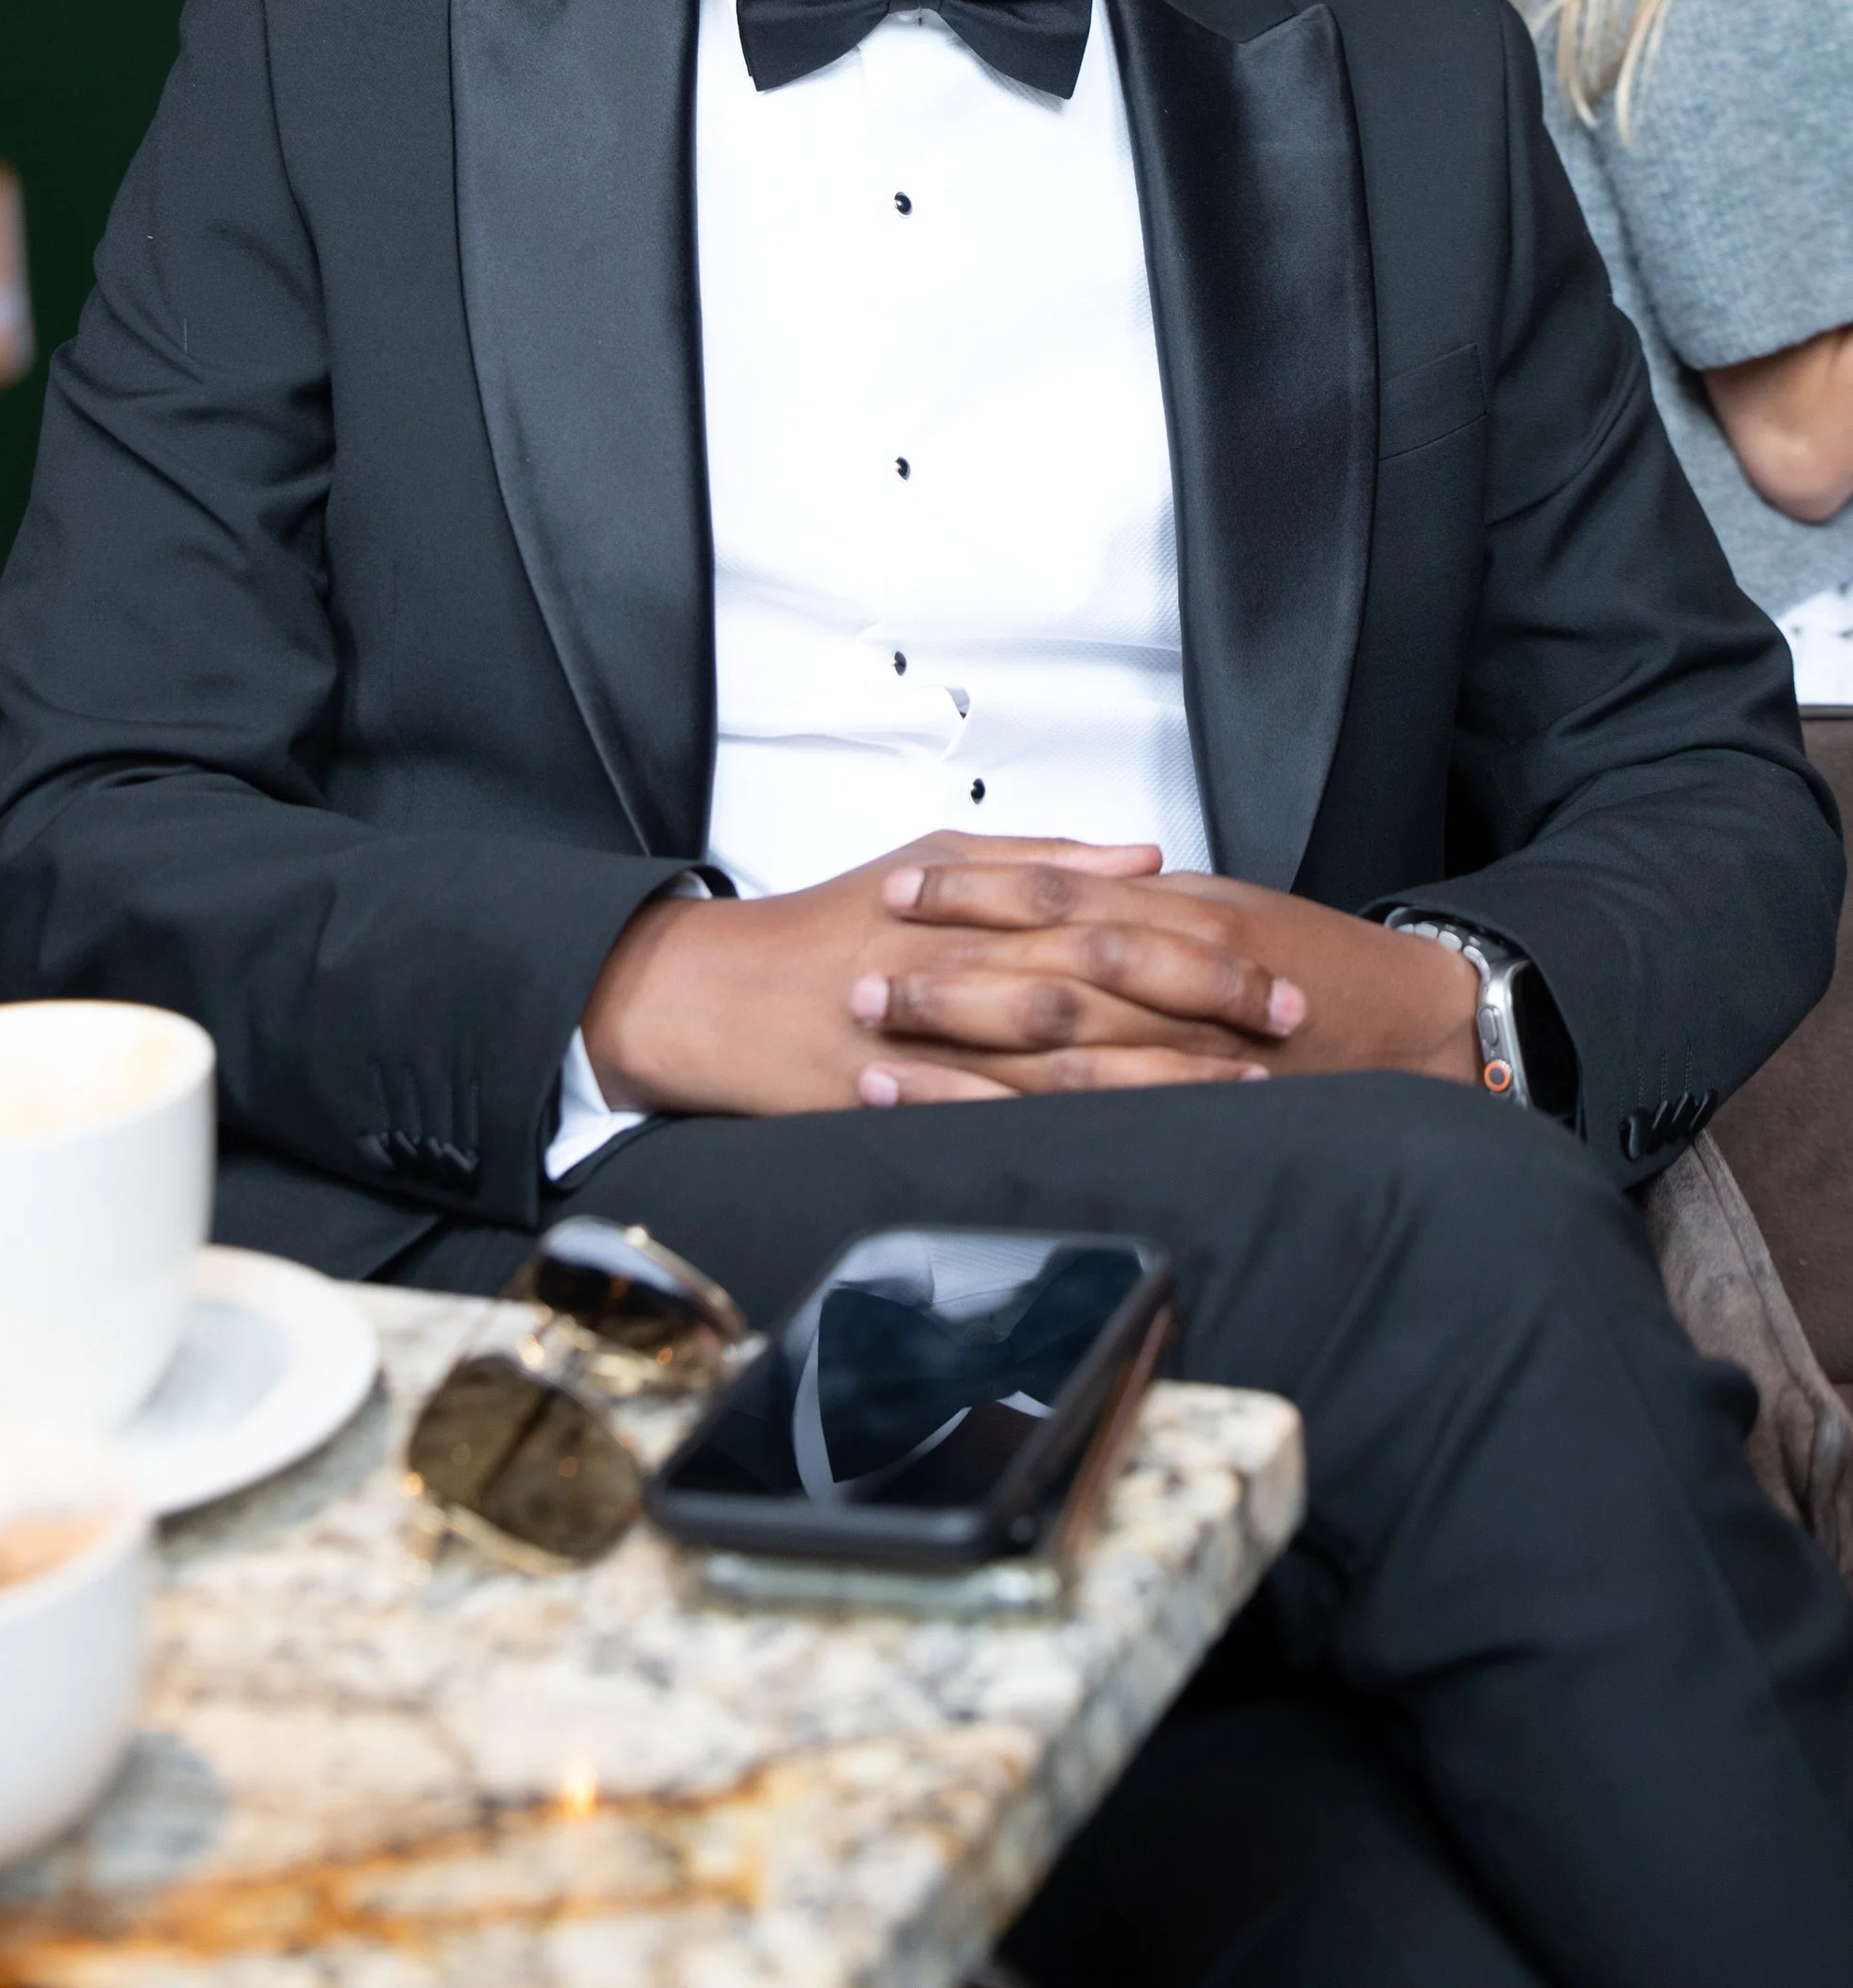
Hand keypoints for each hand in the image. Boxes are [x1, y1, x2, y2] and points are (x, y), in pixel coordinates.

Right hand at [581, 833, 1306, 1118]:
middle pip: (1111, 994)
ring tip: (1247, 1095)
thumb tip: (1147, 855)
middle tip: (1291, 1028)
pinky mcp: (913, 1108)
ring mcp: (943, 1047)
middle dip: (1207, 1013)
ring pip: (1073, 1067)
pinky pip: (1010, 1128)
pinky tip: (1139, 1154)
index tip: (1278, 971)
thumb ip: (1044, 858)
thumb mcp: (931, 859)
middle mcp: (970, 973)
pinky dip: (1079, 1142)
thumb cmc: (827, 922)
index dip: (1204, 951)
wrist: (717, 994)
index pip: (1115, 927)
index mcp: (982, 912)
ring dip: (1167, 1083)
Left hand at [861, 858, 1480, 1104]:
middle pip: (1039, 973)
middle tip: (858, 983)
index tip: (897, 893)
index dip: (971, 891)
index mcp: (1177, 910)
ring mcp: (1187, 1052)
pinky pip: (1099, 1122)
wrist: (1419, 1024)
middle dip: (944, 982)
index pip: (1054, 890)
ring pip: (1058, 1059)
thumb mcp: (1221, 902)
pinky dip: (1027, 1127)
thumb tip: (1052, 880)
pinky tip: (964, 1131)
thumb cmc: (1314, 960)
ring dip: (962, 1065)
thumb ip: (1136, 893)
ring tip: (879, 1065)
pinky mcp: (1197, 1111)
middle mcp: (1178, 977)